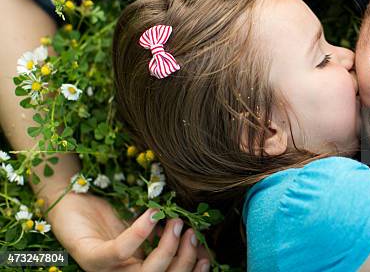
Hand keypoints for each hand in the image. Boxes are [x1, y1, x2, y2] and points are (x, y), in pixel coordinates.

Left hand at [46, 192, 210, 271]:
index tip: (206, 253)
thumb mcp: (142, 222)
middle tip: (190, 232)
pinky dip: (139, 235)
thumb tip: (194, 232)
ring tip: (174, 222)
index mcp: (136, 268)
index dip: (190, 270)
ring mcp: (104, 270)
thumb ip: (163, 230)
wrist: (71, 196)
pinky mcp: (89, 257)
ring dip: (166, 249)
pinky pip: (119, 252)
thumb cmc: (109, 211)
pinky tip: (151, 215)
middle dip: (182, 259)